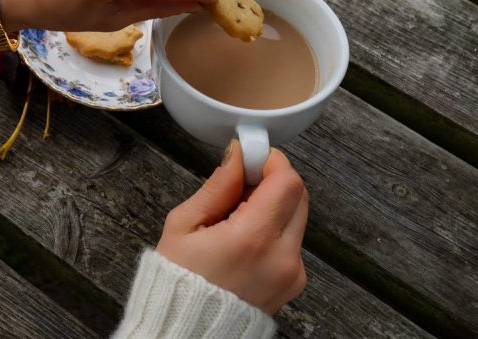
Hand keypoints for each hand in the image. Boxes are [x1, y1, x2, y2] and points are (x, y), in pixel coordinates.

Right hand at [156, 141, 308, 313]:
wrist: (188, 329)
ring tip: (235, 216)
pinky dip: (273, 229)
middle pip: (298, 195)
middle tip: (240, 183)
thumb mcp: (184, 225)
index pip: (286, 181)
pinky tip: (243, 238)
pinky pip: (292, 240)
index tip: (250, 156)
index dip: (270, 161)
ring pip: (297, 216)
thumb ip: (218, 187)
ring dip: (272, 205)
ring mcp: (292, 272)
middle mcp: (281, 257)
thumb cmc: (179, 280)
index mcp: (252, 239)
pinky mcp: (294, 282)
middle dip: (272, 180)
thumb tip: (237, 156)